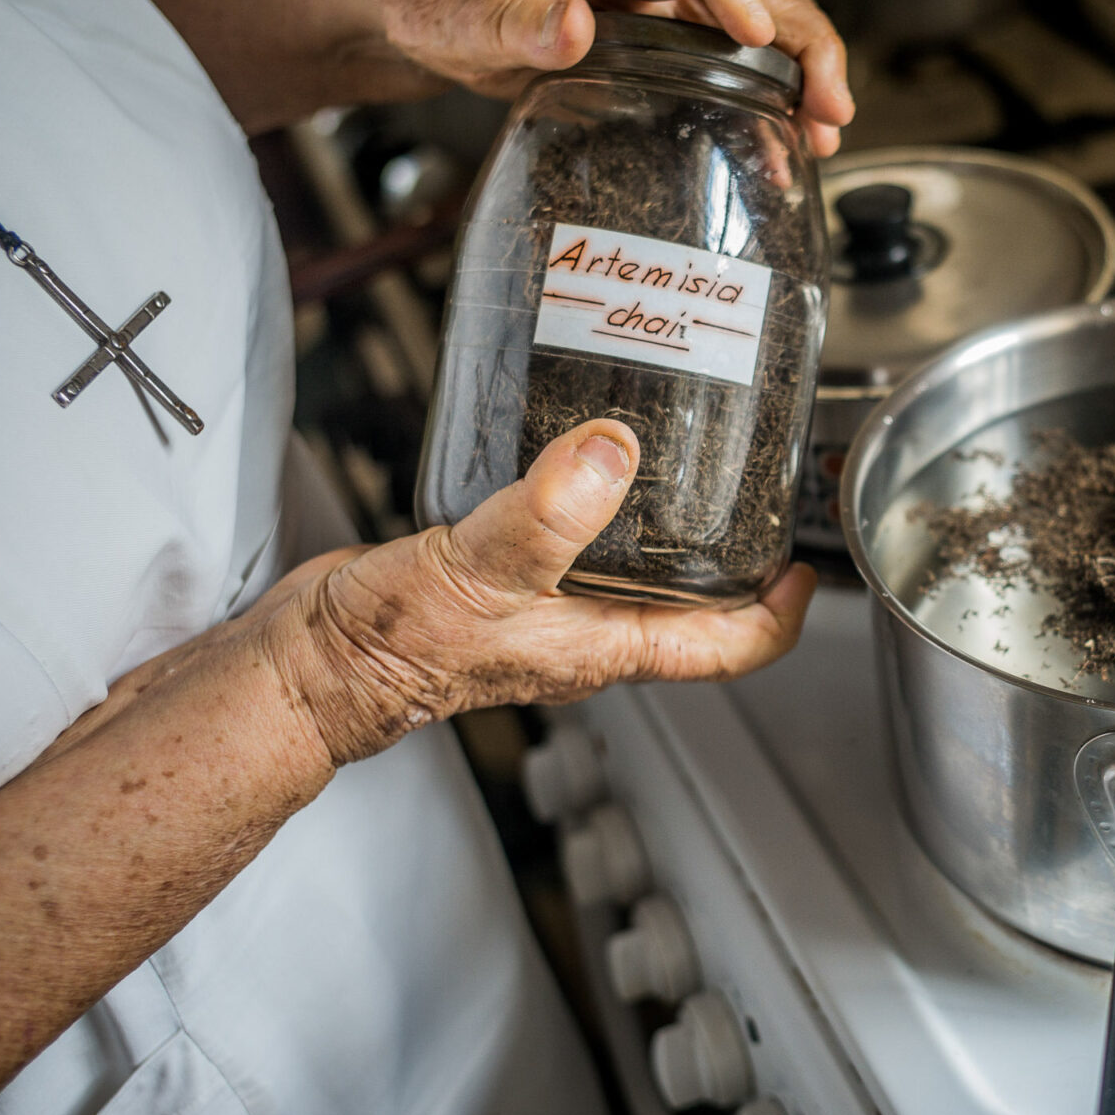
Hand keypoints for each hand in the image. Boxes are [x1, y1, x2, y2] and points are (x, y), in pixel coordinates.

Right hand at [261, 422, 816, 763]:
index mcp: (606, 645)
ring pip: (631, 565)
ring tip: (681, 447)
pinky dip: (589, 494)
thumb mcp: (482, 573)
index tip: (809, 564)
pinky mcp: (499, 573)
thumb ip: (550, 515)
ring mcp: (544, 604)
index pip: (729, 647)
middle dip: (731, 550)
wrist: (305, 666)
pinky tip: (573, 448)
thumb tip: (614, 451)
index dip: (781, 612)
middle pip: (691, 600)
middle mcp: (586, 629)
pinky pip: (569, 535)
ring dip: (663, 517)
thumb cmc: (388, 653)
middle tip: (754, 480)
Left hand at [370, 0, 854, 153]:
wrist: (424, 5)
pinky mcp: (663, 55)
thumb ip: (509, 19)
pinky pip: (734, 70)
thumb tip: (571, 24)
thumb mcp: (455, 8)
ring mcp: (661, 14)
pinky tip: (788, 148)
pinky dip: (772, 105)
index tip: (754, 32)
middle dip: (801, 40)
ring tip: (825, 131)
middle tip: (827, 102)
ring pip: (760, 27)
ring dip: (803, 75)